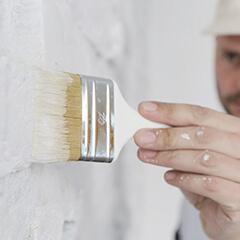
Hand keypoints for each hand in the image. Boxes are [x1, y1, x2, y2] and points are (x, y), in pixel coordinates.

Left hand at [134, 101, 239, 239]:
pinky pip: (211, 185)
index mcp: (234, 131)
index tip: (146, 110)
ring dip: (169, 156)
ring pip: (205, 159)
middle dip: (167, 136)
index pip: (201, 115)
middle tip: (142, 137)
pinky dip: (184, 179)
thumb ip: (179, 141)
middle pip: (203, 135)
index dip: (170, 111)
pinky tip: (169, 177)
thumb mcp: (196, 155)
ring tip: (148, 156)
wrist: (229, 217)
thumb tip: (150, 129)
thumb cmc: (213, 182)